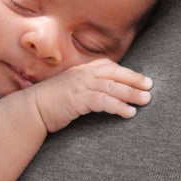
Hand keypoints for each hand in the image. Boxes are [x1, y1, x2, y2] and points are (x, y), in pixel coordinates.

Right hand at [29, 60, 153, 134]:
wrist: (30, 109)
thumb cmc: (50, 102)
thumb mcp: (71, 90)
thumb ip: (87, 88)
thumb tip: (103, 93)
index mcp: (82, 70)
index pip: (109, 67)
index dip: (127, 72)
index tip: (141, 79)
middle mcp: (83, 74)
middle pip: (115, 74)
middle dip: (134, 80)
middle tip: (150, 87)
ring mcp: (80, 85)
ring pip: (112, 87)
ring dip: (131, 94)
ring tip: (146, 100)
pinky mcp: (78, 99)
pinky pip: (103, 101)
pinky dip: (118, 106)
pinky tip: (129, 113)